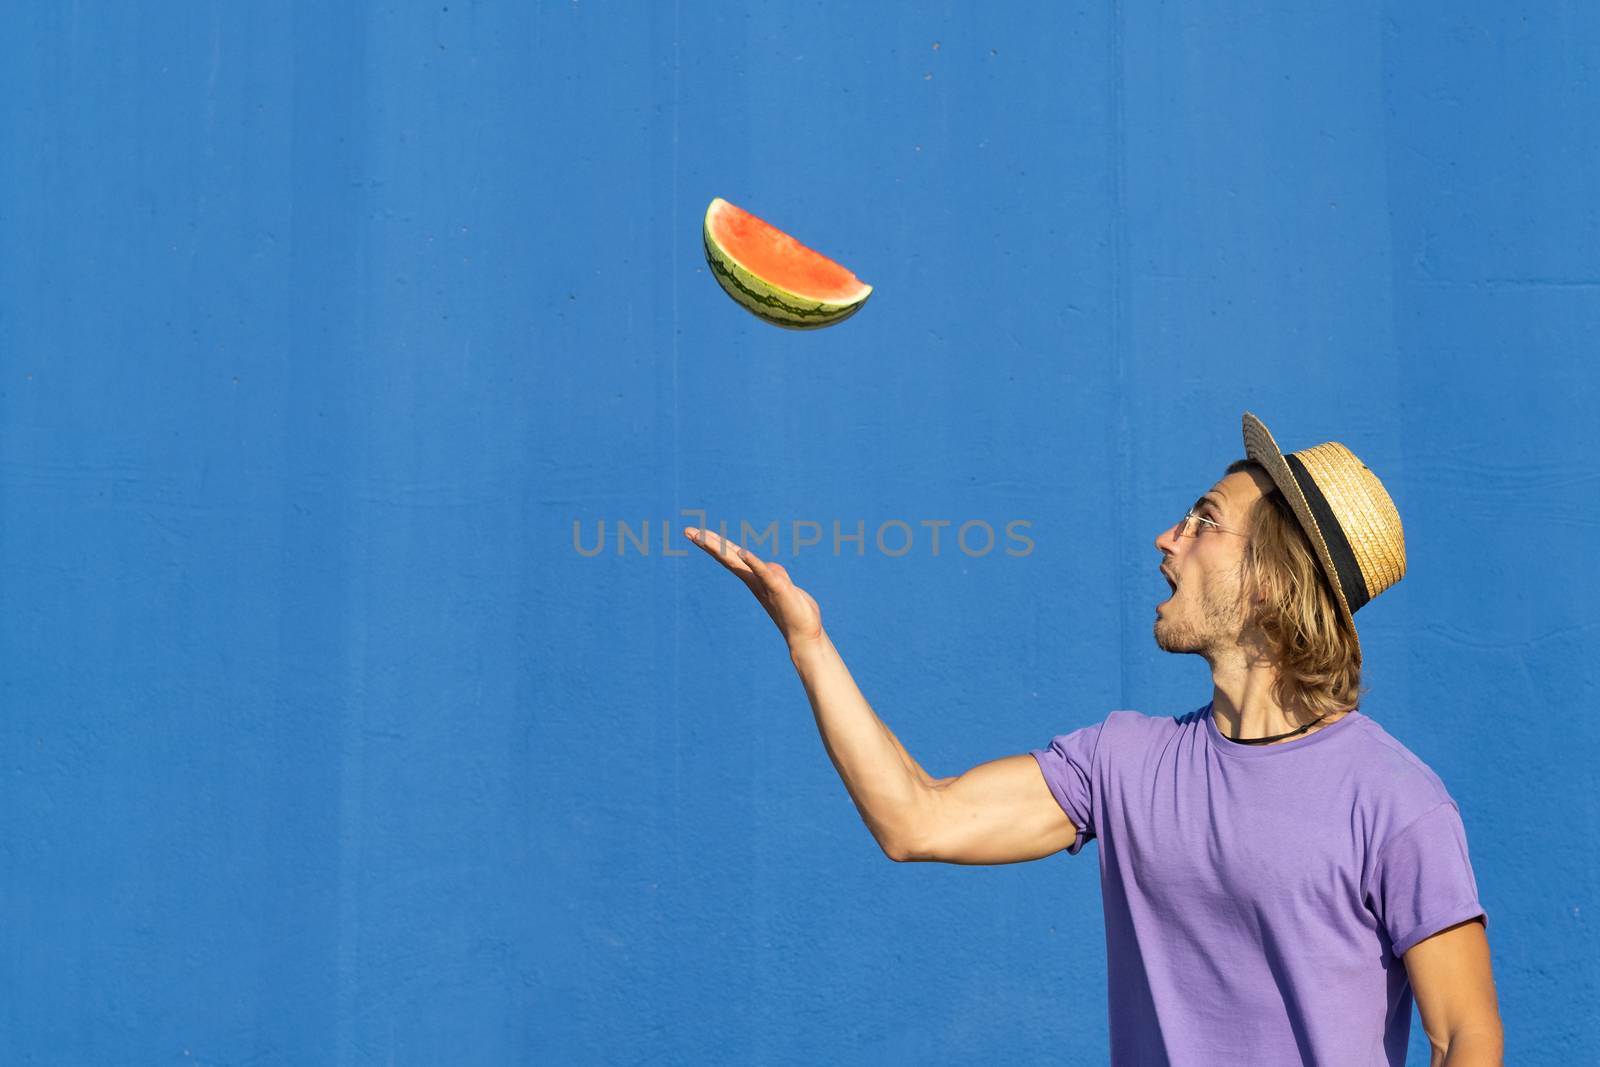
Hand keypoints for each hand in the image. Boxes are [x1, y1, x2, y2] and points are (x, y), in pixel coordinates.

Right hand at [684, 527, 824, 651]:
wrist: (804, 633)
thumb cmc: (794, 610)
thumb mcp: (782, 583)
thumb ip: (772, 573)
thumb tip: (766, 566)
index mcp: (753, 577)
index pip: (730, 556)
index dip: (713, 543)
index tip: (694, 532)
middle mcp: (753, 580)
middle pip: (726, 557)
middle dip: (707, 543)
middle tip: (687, 531)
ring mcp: (762, 584)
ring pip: (738, 562)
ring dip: (720, 548)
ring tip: (704, 536)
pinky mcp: (777, 588)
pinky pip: (763, 572)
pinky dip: (753, 561)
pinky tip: (742, 552)